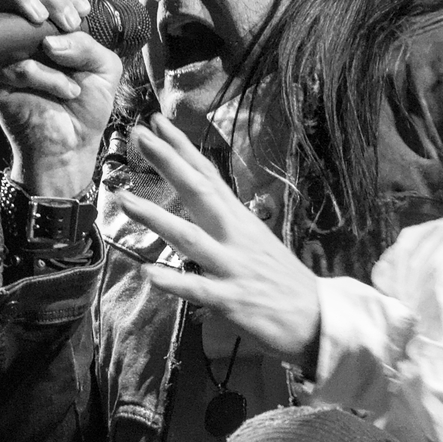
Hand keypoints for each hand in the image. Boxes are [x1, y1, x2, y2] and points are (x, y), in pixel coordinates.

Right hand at [0, 0, 125, 196]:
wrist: (71, 147)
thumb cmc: (85, 108)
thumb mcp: (103, 68)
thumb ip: (88, 43)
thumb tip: (53, 39)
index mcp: (46, 28)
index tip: (81, 12)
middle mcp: (20, 37)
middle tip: (67, 21)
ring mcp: (3, 57)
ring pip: (8, 26)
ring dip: (41, 42)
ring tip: (68, 70)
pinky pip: (10, 66)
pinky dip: (40, 76)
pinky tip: (63, 91)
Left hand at [117, 114, 321, 370]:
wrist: (318, 319)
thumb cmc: (282, 282)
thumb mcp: (257, 242)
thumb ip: (228, 223)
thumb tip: (204, 203)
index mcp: (240, 221)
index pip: (208, 176)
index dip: (182, 149)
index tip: (155, 122)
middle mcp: (236, 236)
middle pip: (199, 191)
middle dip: (169, 162)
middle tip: (139, 136)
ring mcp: (232, 266)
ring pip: (189, 237)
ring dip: (156, 217)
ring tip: (124, 199)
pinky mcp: (231, 299)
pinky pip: (197, 288)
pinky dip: (173, 281)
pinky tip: (148, 273)